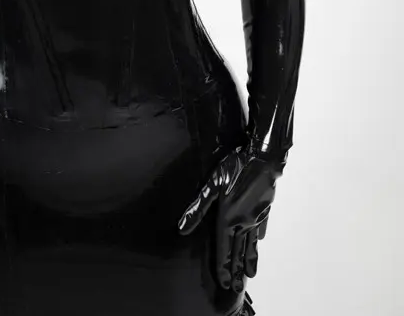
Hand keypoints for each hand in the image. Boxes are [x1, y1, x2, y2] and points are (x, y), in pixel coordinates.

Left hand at [177, 143, 285, 292]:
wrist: (264, 160)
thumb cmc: (236, 169)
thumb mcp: (212, 185)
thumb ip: (198, 208)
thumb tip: (182, 228)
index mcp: (229, 218)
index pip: (224, 248)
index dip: (223, 266)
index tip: (225, 282)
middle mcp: (243, 222)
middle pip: (239, 251)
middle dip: (237, 271)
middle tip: (238, 288)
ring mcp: (256, 218)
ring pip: (252, 244)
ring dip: (250, 261)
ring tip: (251, 275)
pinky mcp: (264, 210)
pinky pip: (260, 229)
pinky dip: (258, 239)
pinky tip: (258, 242)